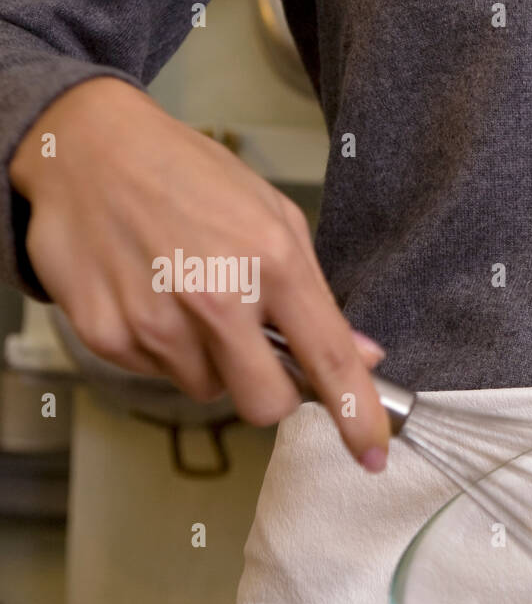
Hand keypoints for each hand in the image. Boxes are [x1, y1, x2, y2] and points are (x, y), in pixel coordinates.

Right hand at [8, 77, 390, 469]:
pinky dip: (161, 348)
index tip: (372, 453)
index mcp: (272, 260)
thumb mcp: (274, 218)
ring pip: (208, 391)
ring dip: (209, 361)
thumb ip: (317, 296)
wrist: (85, 150)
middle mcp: (216, 295)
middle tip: (256, 351)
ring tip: (189, 298)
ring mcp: (157, 319)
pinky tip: (151, 296)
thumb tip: (362, 354)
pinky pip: (155, 374)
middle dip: (271, 392)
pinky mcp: (108, 333)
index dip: (356, 416)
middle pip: (266, 405)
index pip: (329, 360)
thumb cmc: (186, 177)